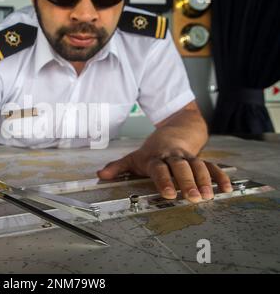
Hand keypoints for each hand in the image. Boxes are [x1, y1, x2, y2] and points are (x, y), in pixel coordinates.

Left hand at [97, 147, 232, 202]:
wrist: (175, 130)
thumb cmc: (153, 150)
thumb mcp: (134, 157)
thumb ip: (118, 166)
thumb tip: (101, 174)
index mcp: (156, 157)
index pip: (159, 168)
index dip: (164, 180)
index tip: (169, 193)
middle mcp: (173, 156)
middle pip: (181, 167)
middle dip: (187, 182)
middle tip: (193, 197)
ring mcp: (189, 156)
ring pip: (198, 166)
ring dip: (204, 180)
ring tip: (209, 196)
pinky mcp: (201, 158)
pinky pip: (212, 166)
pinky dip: (220, 176)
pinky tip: (227, 188)